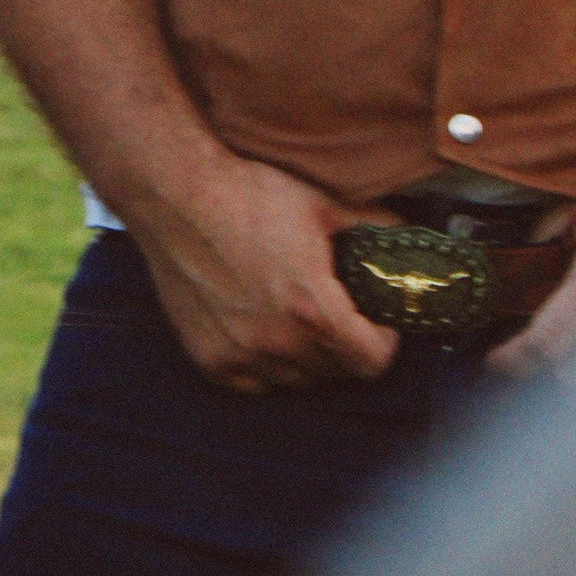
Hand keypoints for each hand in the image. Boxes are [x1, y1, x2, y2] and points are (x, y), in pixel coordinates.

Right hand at [131, 151, 399, 392]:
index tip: (377, 322)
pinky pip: (254, 381)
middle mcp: (276, 342)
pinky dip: (265, 364)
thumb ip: (371, 226)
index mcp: (311, 309)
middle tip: (337, 313)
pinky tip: (262, 328)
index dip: (384, 340)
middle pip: (336, 372)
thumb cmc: (246, 194)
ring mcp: (239, 354)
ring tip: (297, 319)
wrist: (175, 194)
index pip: (372, 362)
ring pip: (296, 380)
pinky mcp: (209, 357)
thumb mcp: (322, 205)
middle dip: (346, 345)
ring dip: (306, 358)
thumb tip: (400, 234)